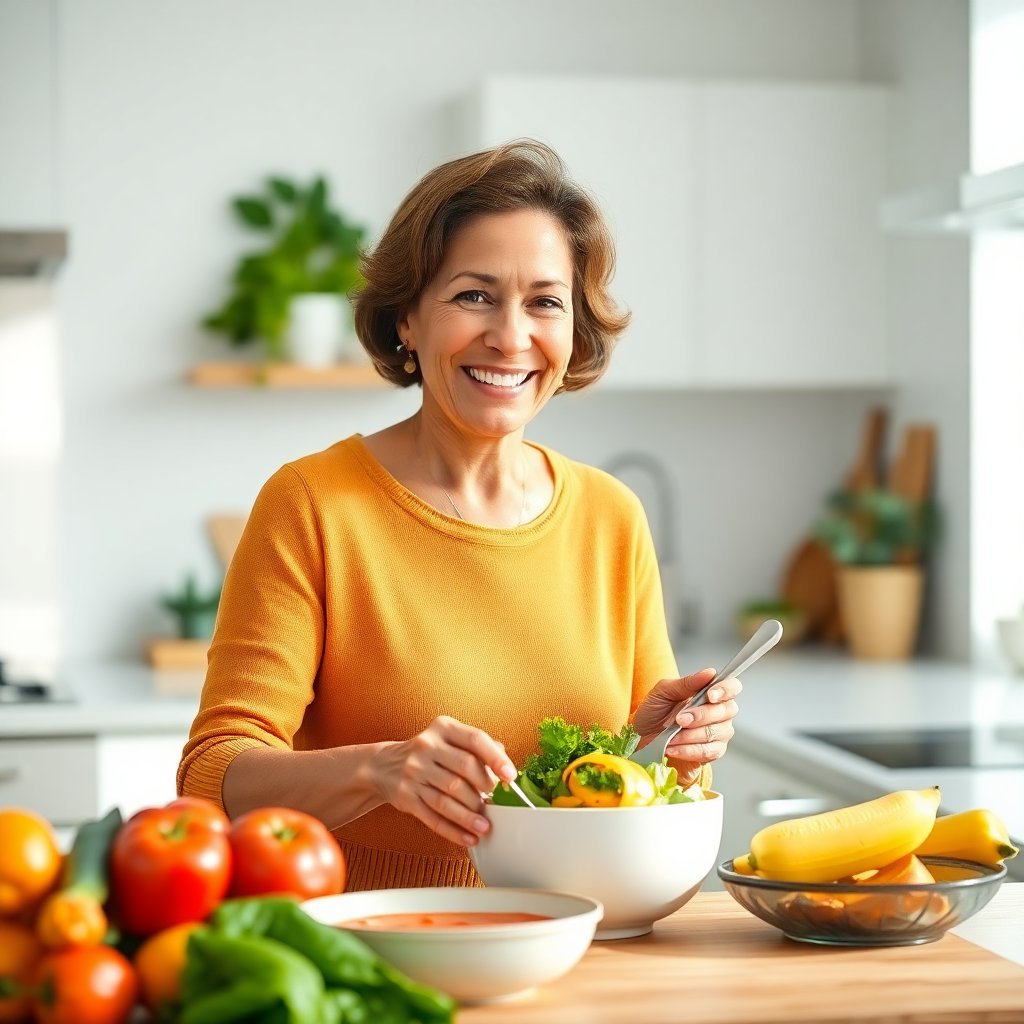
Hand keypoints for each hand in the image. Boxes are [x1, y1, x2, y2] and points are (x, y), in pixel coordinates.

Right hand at [376, 716, 516, 847]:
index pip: (475, 739)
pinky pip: (433, 818)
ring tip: (485, 826)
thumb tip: (504, 766)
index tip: (510, 776)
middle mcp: (426, 747)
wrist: (383, 765)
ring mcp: (414, 772)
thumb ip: (476, 748)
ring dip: (470, 815)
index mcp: (443, 728)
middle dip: (484, 788)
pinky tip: (468, 838)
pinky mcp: (406, 797)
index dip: (496, 758)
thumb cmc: (427, 753)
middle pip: (464, 769)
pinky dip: (453, 831)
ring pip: (448, 797)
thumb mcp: (448, 739)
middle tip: (494, 801)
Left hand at [632, 668, 741, 786]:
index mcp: (710, 693)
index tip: (710, 695)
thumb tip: (709, 672)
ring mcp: (718, 733)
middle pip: (726, 711)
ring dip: (690, 735)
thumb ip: (687, 683)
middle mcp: (719, 713)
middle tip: (679, 719)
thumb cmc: (654, 712)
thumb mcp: (664, 692)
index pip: (731, 687)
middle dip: (701, 716)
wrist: (641, 737)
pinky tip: (673, 748)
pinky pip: (708, 752)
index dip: (725, 690)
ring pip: (716, 733)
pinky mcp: (711, 753)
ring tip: (671, 736)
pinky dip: (688, 750)